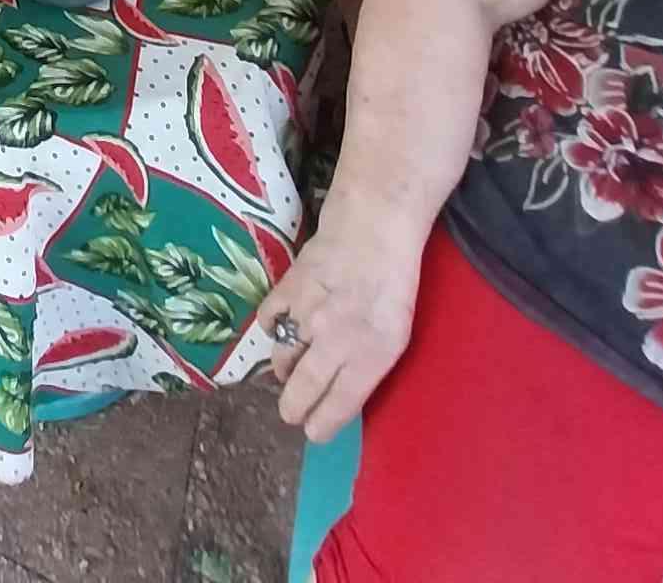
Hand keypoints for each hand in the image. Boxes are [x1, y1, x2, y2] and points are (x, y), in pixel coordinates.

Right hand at [257, 217, 421, 442]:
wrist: (372, 230)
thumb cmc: (393, 287)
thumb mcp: (395, 335)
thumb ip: (367, 364)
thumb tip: (338, 388)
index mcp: (371, 356)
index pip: (339, 403)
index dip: (322, 423)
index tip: (313, 432)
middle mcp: (336, 341)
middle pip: (303, 388)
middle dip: (293, 407)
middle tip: (289, 414)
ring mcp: (307, 315)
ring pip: (282, 357)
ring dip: (283, 369)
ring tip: (288, 370)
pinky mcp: (286, 289)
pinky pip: (267, 322)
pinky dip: (270, 330)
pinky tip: (281, 328)